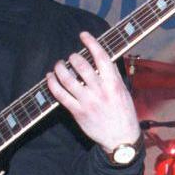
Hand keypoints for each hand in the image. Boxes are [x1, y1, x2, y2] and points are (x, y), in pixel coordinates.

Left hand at [46, 31, 140, 156]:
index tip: (83, 35)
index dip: (91, 43)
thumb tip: (102, 61)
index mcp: (114, 83)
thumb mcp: (124, 93)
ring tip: (58, 65)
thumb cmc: (124, 115)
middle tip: (71, 57)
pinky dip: (52, 84)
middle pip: (81, 65)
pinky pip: (60, 95)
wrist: (121, 139)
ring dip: (60, 68)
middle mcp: (100, 90)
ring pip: (68, 79)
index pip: (101, 57)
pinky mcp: (77, 112)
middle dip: (73, 57)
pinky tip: (50, 78)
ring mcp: (88, 101)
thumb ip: (112, 77)